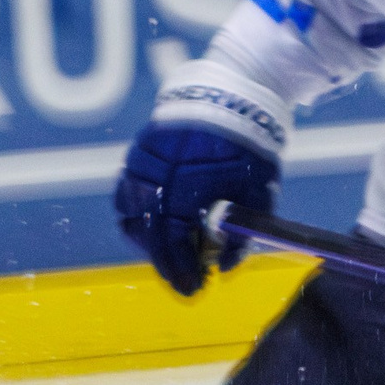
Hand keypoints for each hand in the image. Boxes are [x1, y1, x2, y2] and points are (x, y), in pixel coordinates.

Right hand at [114, 122, 279, 296]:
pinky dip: (140, 215)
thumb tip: (223, 268)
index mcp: (185, 189)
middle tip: (187, 279)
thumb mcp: (259, 192)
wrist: (232, 93)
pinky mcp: (136, 157)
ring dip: (151, 241)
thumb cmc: (250, 145)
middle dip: (168, 263)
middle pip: (151, 236)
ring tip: (174, 248)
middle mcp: (155, 179)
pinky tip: (161, 222)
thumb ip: (241, 235)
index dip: (181, 271)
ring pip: (132, 219)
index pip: (173, 243)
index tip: (193, 290)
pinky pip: (126, 196)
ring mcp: (140, 167)